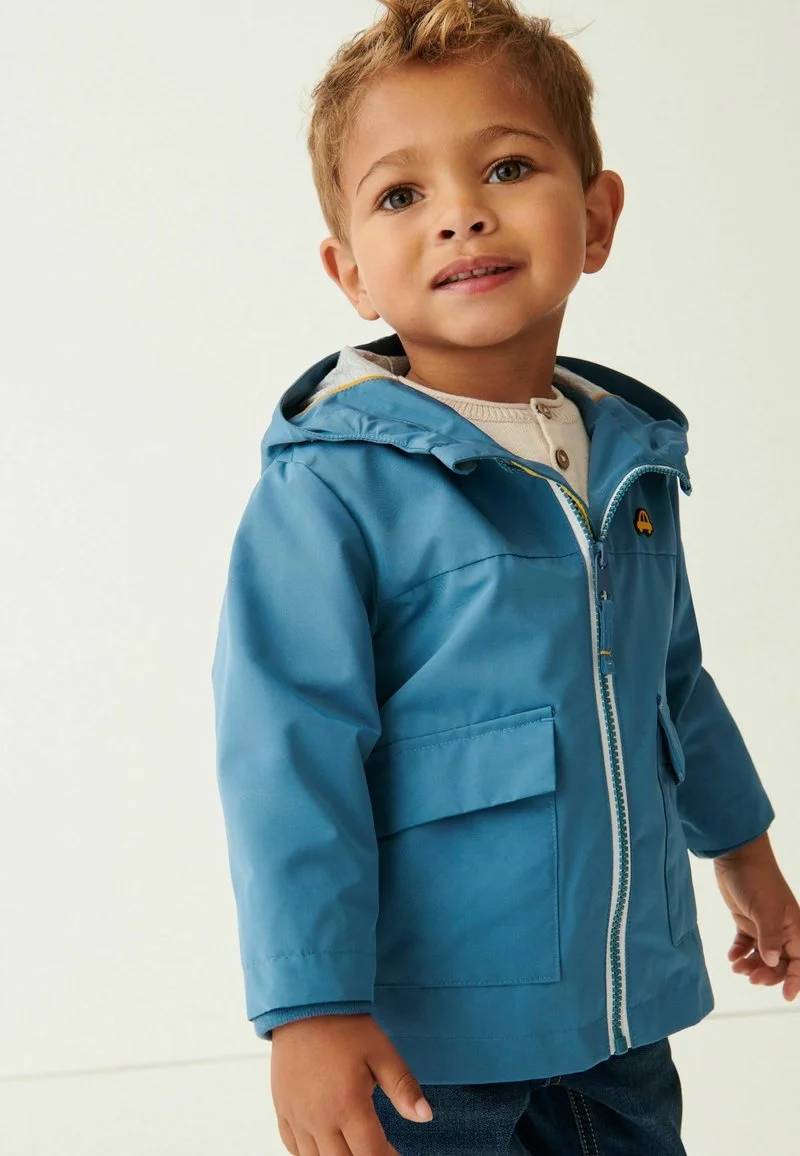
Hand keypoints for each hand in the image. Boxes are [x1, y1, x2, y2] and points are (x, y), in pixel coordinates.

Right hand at [270, 1012, 432, 1154]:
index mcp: (347, 1106)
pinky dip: (311, 1154)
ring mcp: (297, 1117)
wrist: (303, 1004)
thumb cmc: (343, 1026)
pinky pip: (294, 1148)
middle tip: (378, 1150)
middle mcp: (319, 1119)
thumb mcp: (381, 1051)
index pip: (371, 1155)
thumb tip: (425, 1116)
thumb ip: (403, 1087)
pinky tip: (325, 1145)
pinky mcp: (282, 1110)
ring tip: (354, 1147)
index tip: (397, 1154)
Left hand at [713, 832, 799, 1001]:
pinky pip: (746, 944)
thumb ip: (770, 938)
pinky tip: (732, 957)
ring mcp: (764, 925)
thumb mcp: (765, 910)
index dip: (795, 980)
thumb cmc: (756, 878)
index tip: (786, 996)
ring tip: (736, 967)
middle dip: (768, 974)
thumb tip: (773, 962)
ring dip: (752, 964)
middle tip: (750, 978)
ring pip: (762, 955)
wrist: (735, 855)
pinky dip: (740, 952)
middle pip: (780, 963)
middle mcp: (782, 929)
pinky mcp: (747, 920)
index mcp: (794, 927)